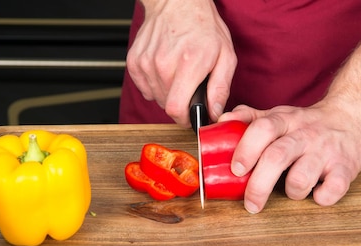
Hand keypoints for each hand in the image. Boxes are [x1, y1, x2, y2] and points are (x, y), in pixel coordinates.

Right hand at [127, 0, 236, 126]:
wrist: (177, 2)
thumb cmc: (203, 27)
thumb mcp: (225, 55)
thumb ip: (220, 88)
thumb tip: (214, 112)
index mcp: (188, 64)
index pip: (176, 109)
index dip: (184, 119)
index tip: (190, 116)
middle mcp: (163, 64)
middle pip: (166, 105)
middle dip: (179, 103)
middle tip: (189, 86)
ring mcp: (146, 62)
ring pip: (155, 97)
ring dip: (167, 93)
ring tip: (177, 74)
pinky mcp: (134, 62)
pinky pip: (144, 88)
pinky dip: (154, 85)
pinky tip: (164, 70)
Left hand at [219, 101, 360, 212]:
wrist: (354, 116)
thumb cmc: (310, 123)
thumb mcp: (280, 115)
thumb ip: (250, 119)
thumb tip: (222, 121)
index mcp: (285, 121)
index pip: (261, 129)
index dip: (246, 150)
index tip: (235, 169)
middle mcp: (304, 135)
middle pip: (276, 157)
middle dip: (258, 185)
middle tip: (251, 202)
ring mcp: (325, 152)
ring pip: (301, 178)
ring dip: (292, 192)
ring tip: (292, 190)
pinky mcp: (345, 168)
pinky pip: (332, 190)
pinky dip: (322, 198)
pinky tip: (318, 193)